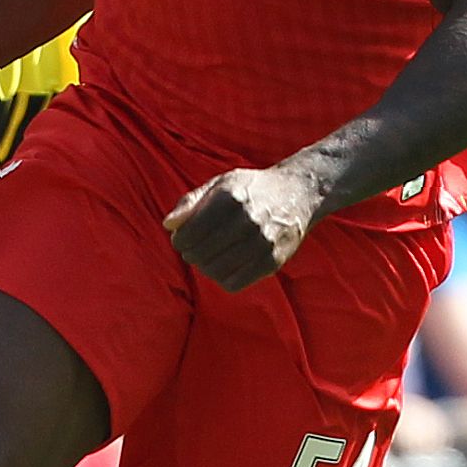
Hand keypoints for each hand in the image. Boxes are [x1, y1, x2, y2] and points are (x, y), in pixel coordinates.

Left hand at [163, 165, 323, 291]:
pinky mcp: (272, 261)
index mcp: (229, 198)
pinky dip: (223, 278)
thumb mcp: (221, 183)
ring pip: (215, 271)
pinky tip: (225, 266)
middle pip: (200, 254)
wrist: (299, 193)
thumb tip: (168, 224)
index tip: (182, 238)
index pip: (189, 233)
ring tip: (209, 257)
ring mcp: (262, 242)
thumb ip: (192, 201)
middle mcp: (246, 220)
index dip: (179, 239)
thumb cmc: (252, 189)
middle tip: (194, 249)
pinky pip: (234, 283)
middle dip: (190, 254)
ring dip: (205, 267)